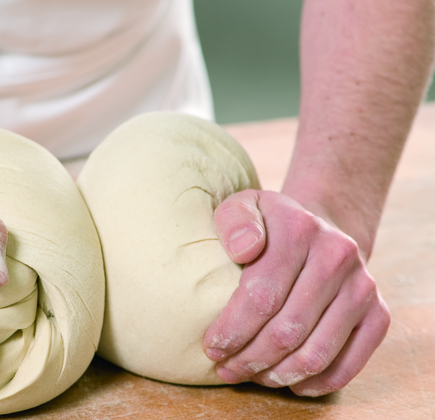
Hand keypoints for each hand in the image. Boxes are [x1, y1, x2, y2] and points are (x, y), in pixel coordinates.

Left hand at [205, 189, 389, 395]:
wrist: (321, 230)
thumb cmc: (268, 227)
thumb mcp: (243, 207)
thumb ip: (234, 221)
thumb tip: (243, 250)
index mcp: (299, 229)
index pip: (261, 295)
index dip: (233, 329)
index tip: (212, 347)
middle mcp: (337, 256)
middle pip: (287, 329)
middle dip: (250, 358)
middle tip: (226, 369)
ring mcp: (362, 287)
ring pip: (316, 353)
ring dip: (278, 375)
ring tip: (251, 376)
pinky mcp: (378, 314)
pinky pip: (348, 365)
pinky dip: (315, 383)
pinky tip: (288, 382)